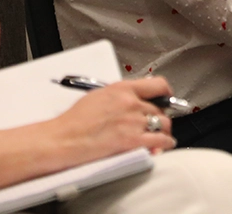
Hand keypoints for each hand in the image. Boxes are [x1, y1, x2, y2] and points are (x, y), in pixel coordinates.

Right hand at [47, 78, 176, 159]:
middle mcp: (131, 103)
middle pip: (160, 109)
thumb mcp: (99, 96)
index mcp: (122, 89)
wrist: (64, 139)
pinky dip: (165, 144)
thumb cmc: (74, 121)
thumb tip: (132, 100)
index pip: (157, 85)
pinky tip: (163, 146)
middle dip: (160, 117)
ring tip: (161, 136)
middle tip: (157, 123)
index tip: (167, 97)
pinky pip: (160, 141)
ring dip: (164, 131)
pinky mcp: (133, 141)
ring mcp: (133, 122)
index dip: (165, 92)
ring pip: (163, 124)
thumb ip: (120, 96)